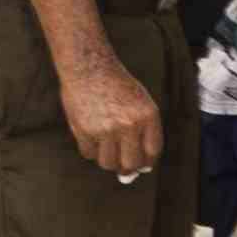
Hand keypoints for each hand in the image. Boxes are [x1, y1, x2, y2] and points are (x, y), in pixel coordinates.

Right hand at [58, 53, 162, 178]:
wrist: (88, 67)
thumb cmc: (116, 85)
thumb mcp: (140, 102)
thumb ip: (145, 132)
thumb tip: (141, 169)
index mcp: (148, 116)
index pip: (152, 152)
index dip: (146, 162)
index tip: (141, 163)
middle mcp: (129, 124)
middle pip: (130, 163)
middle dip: (127, 168)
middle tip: (122, 166)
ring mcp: (106, 128)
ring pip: (108, 163)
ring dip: (108, 160)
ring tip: (106, 148)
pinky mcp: (84, 130)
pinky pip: (89, 153)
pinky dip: (90, 150)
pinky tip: (91, 137)